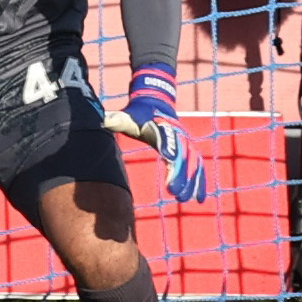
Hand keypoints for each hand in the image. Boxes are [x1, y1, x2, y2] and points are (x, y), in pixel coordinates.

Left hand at [104, 71, 206, 205]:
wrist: (155, 101)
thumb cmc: (138, 113)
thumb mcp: (126, 116)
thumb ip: (116, 120)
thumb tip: (102, 120)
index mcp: (161, 129)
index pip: (168, 145)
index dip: (171, 157)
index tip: (170, 171)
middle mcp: (177, 135)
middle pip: (183, 157)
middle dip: (181, 176)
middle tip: (176, 194)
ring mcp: (186, 142)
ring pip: (193, 163)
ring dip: (192, 182)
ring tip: (185, 200)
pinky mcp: (189, 149)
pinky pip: (197, 166)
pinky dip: (200, 182)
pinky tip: (199, 199)